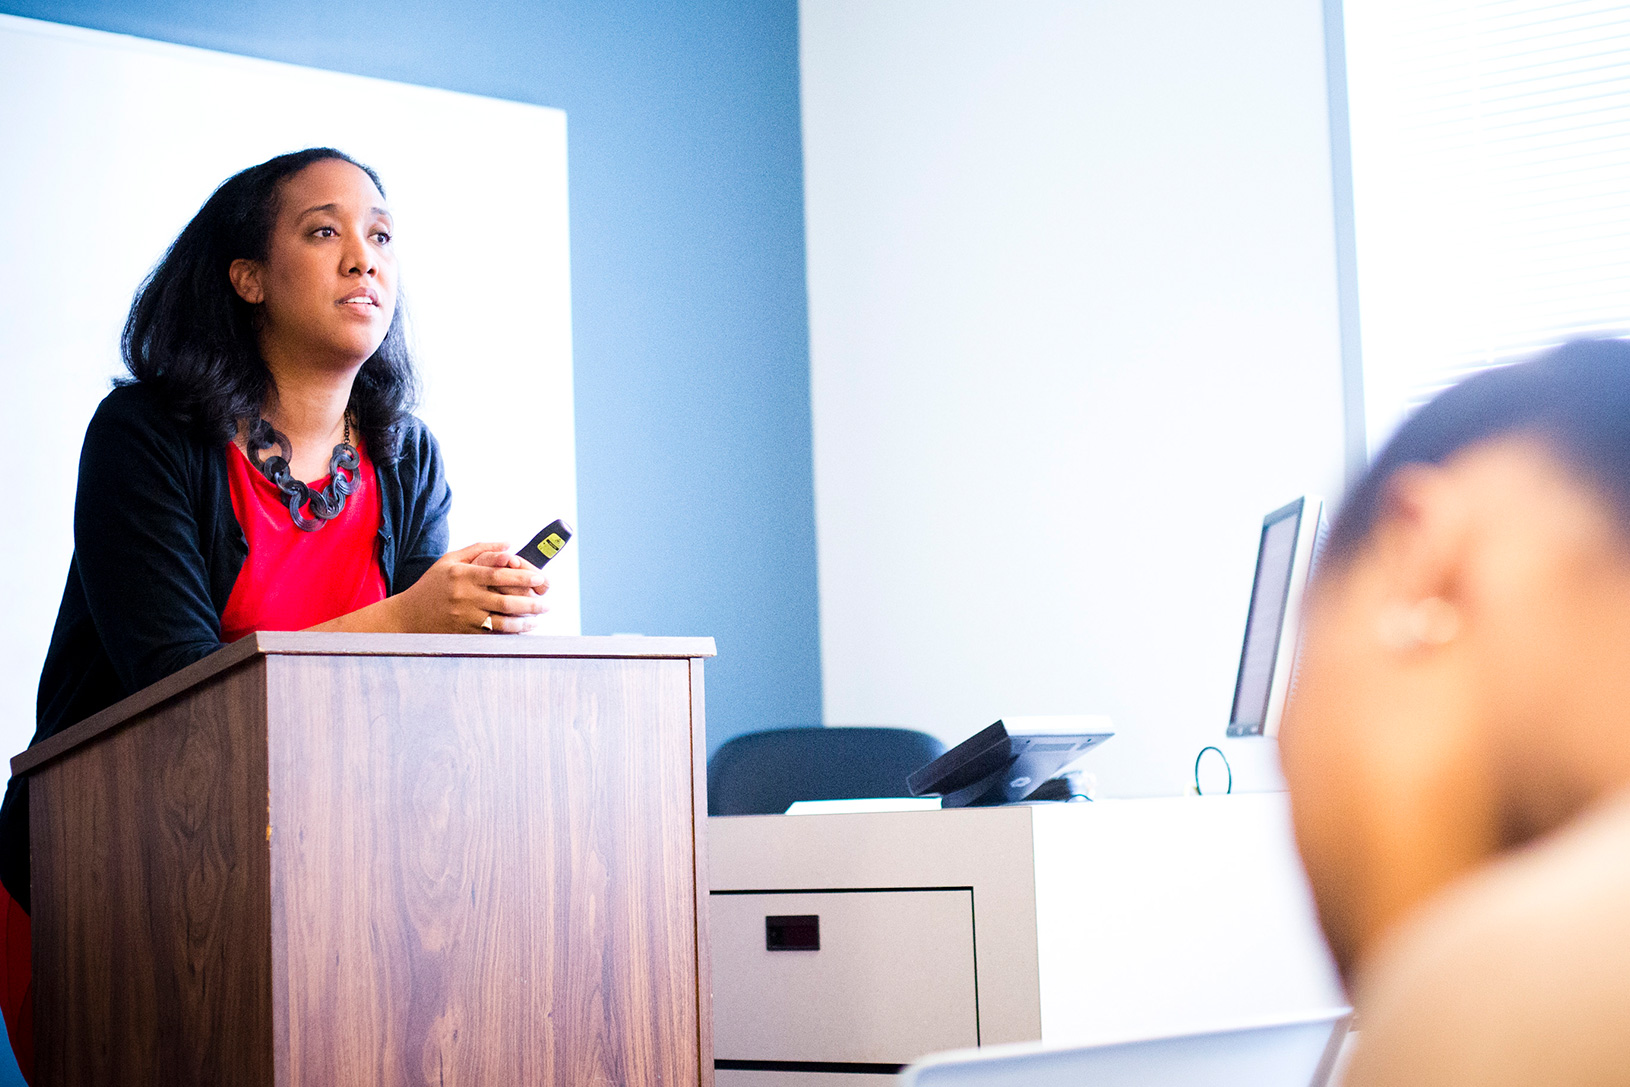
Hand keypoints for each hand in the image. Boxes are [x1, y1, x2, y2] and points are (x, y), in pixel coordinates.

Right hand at [392, 541, 549, 633]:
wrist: (408, 616)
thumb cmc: (433, 584)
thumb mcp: (451, 560)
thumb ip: (480, 549)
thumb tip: (509, 544)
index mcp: (463, 575)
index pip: (499, 575)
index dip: (524, 578)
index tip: (541, 578)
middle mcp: (465, 597)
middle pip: (506, 601)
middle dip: (532, 602)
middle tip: (548, 601)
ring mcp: (465, 618)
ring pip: (503, 622)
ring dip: (526, 621)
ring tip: (539, 617)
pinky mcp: (465, 634)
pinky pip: (494, 634)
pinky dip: (511, 632)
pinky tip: (523, 628)